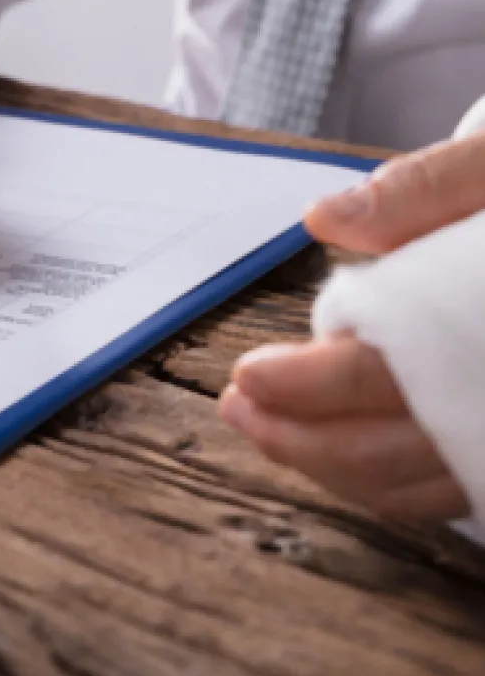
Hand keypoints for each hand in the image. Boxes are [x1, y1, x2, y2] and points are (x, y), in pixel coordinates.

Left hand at [220, 132, 484, 521]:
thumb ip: (423, 187)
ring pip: (410, 483)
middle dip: (298, 439)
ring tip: (262, 428)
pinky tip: (326, 446)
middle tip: (238, 411)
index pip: (391, 375)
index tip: (247, 375)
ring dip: (325, 465)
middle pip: (391, 451)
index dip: (309, 385)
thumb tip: (323, 217)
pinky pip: (437, 488)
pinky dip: (372, 476)